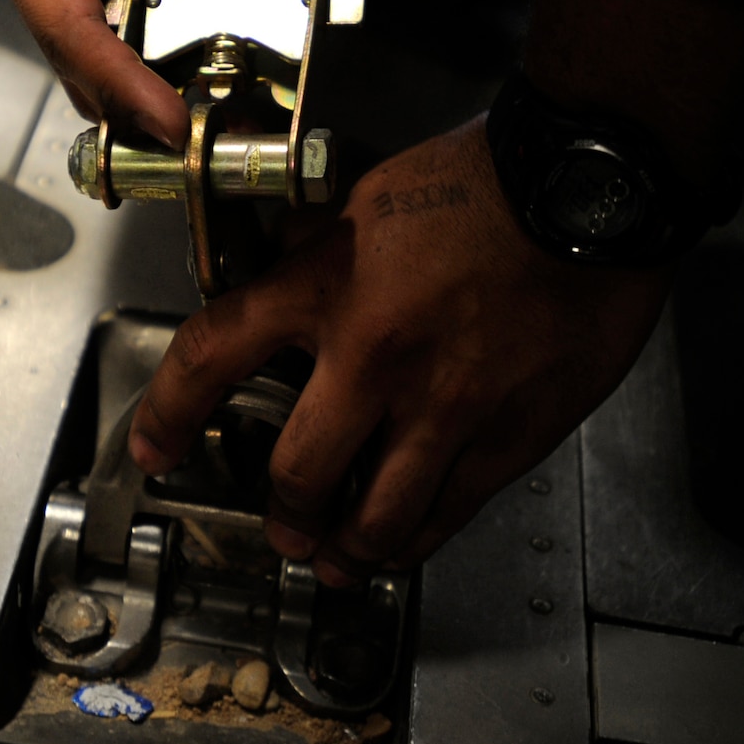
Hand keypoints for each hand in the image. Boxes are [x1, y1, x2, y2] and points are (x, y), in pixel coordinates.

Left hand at [127, 117, 672, 580]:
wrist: (590, 189)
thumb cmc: (487, 182)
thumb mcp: (370, 196)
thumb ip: (318, 247)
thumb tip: (282, 264)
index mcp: (325, 286)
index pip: (212, 356)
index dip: (168, 416)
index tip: (153, 451)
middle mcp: (373, 357)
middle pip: (298, 475)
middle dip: (285, 516)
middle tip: (285, 530)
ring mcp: (444, 406)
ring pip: (376, 519)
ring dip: (346, 550)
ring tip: (339, 561)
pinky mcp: (509, 434)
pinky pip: (450, 512)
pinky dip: (418, 539)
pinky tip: (405, 545)